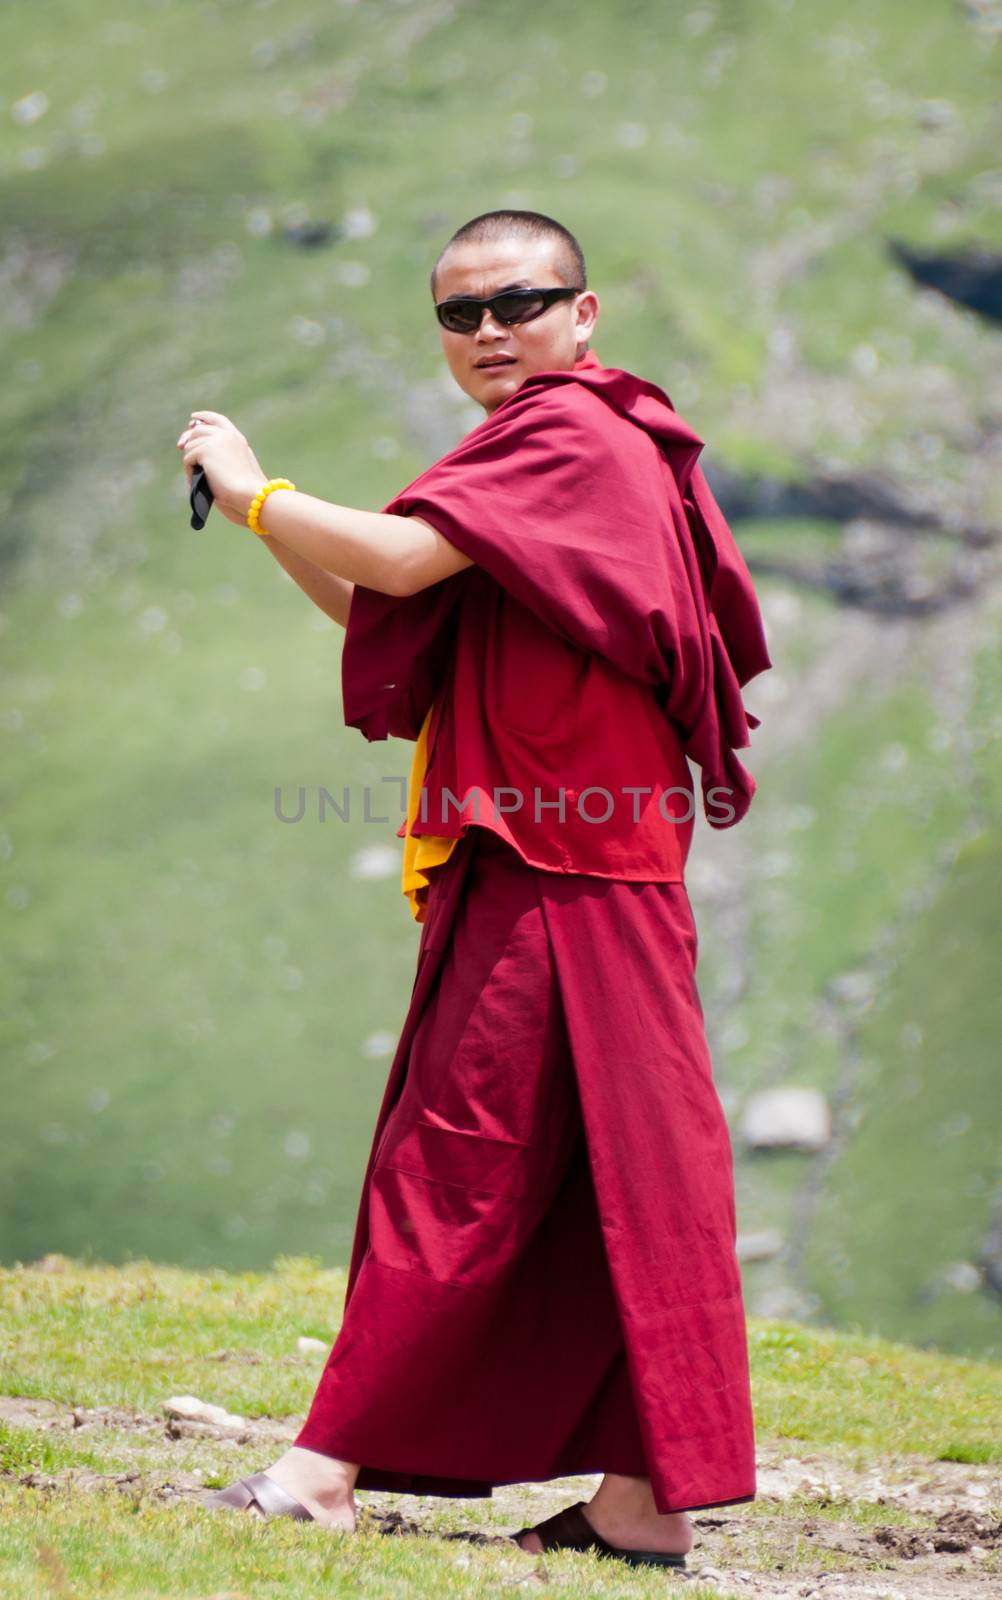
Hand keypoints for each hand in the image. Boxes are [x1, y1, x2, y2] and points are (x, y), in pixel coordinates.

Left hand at [176, 410, 268, 527]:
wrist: (251, 494)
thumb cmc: (246, 490)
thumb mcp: (235, 466)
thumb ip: (222, 455)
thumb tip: (197, 452)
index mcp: (236, 438)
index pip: (217, 420)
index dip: (204, 417)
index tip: (193, 419)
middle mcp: (226, 435)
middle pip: (198, 430)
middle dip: (188, 438)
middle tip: (180, 446)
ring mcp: (216, 441)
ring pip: (190, 446)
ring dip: (190, 462)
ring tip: (196, 477)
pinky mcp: (205, 450)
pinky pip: (187, 459)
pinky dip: (189, 472)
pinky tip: (195, 482)